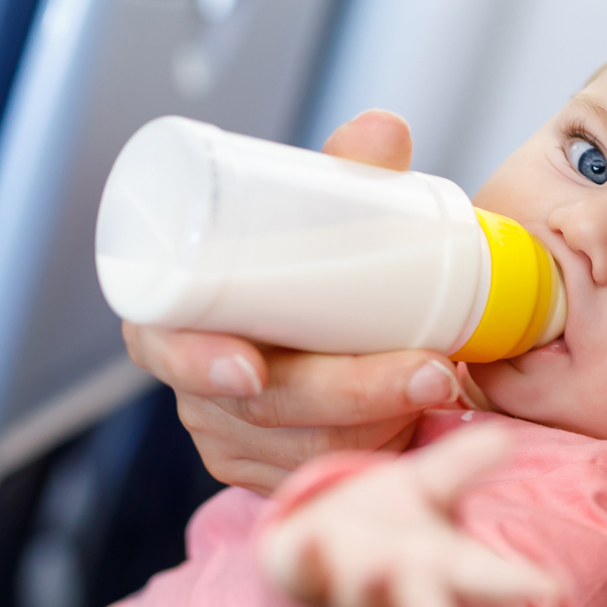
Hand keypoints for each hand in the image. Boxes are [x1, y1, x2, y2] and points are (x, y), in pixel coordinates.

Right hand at [123, 110, 465, 494]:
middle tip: (429, 368)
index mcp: (174, 315)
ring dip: (376, 423)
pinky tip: (416, 432)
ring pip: (300, 449)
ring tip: (441, 383)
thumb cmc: (305, 267)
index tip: (251, 366)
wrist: (324, 322)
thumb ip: (349, 176)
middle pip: (259, 407)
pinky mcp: (271, 473)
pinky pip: (320, 476)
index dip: (199, 359)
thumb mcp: (321, 220)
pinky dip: (374, 454)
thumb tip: (385, 130)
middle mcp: (194, 384)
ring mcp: (231, 436)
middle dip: (348, 394)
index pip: (164, 344)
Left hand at [259, 425, 560, 606]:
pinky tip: (311, 541)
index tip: (549, 590)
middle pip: (421, 600)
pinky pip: (300, 567)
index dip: (516, 584)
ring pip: (361, 591)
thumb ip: (461, 466)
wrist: (312, 551)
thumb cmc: (386, 523)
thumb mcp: (428, 491)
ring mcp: (343, 581)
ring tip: (380, 570)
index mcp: (439, 565)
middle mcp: (395, 583)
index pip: (483, 575)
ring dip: (370, 585)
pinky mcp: (297, 570)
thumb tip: (504, 437)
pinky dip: (307, 557)